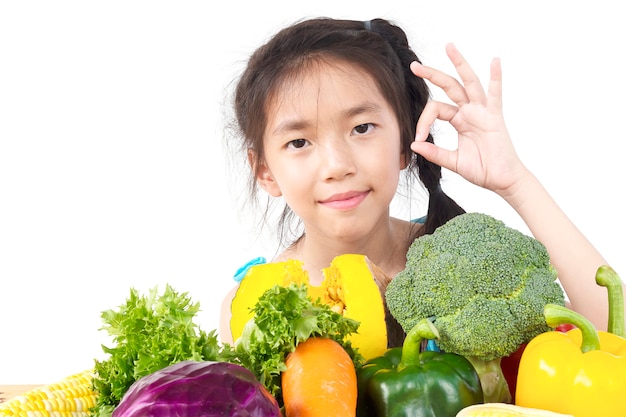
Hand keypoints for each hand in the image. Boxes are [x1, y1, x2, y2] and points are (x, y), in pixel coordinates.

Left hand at [410, 43, 526, 194]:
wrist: (501, 181)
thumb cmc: (482, 170)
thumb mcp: (453, 161)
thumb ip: (435, 152)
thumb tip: (414, 144)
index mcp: (458, 120)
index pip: (436, 109)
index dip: (423, 121)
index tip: (418, 138)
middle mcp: (469, 112)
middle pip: (449, 86)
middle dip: (432, 74)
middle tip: (415, 65)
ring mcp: (482, 112)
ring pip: (469, 83)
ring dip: (460, 64)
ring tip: (449, 47)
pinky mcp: (495, 117)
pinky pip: (495, 95)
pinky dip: (496, 78)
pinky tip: (495, 61)